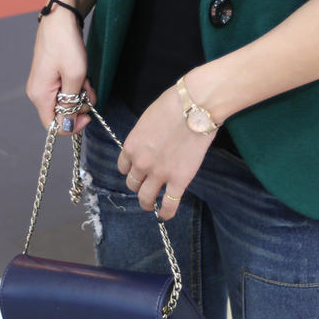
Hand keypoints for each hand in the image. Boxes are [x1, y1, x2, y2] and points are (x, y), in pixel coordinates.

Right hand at [26, 4, 96, 134]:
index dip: (72, 125)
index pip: (53, 126)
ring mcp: (45, 83)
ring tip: (86, 77)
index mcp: (40, 95)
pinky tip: (83, 73)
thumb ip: (71, 103)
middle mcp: (38, 92)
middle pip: (61, 113)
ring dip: (80, 93)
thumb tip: (68, 124)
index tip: (88, 116)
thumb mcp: (75, 75)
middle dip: (79, 105)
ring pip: (66, 100)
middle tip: (89, 88)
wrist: (61, 18)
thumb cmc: (66, 44)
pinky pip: (66, 89)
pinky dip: (77, 84)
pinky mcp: (51, 75)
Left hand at [117, 82, 215, 219]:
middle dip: (139, 184)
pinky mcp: (179, 180)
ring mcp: (160, 174)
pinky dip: (165, 213)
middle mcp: (141, 163)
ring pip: (145, 198)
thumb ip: (144, 137)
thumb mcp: (148, 119)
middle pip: (132, 184)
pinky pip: (169, 205)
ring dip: (147, 202)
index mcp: (132, 146)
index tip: (138, 170)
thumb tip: (149, 144)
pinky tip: (165, 214)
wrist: (195, 106)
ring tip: (152, 203)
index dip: (131, 169)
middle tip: (148, 183)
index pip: (123, 167)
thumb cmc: (173, 104)